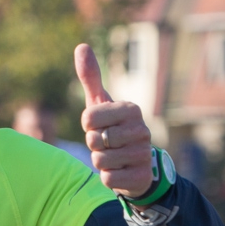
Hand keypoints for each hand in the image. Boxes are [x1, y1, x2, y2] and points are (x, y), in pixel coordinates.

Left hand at [74, 44, 153, 198]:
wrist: (136, 163)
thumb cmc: (113, 129)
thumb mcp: (101, 104)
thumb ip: (91, 78)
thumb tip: (81, 46)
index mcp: (131, 109)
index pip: (88, 118)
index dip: (88, 125)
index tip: (100, 126)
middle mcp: (141, 130)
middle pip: (93, 140)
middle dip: (94, 144)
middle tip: (107, 143)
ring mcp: (143, 153)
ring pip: (99, 160)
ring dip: (100, 161)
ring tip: (113, 157)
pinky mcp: (141, 176)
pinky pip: (108, 179)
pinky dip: (108, 177)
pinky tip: (120, 171)